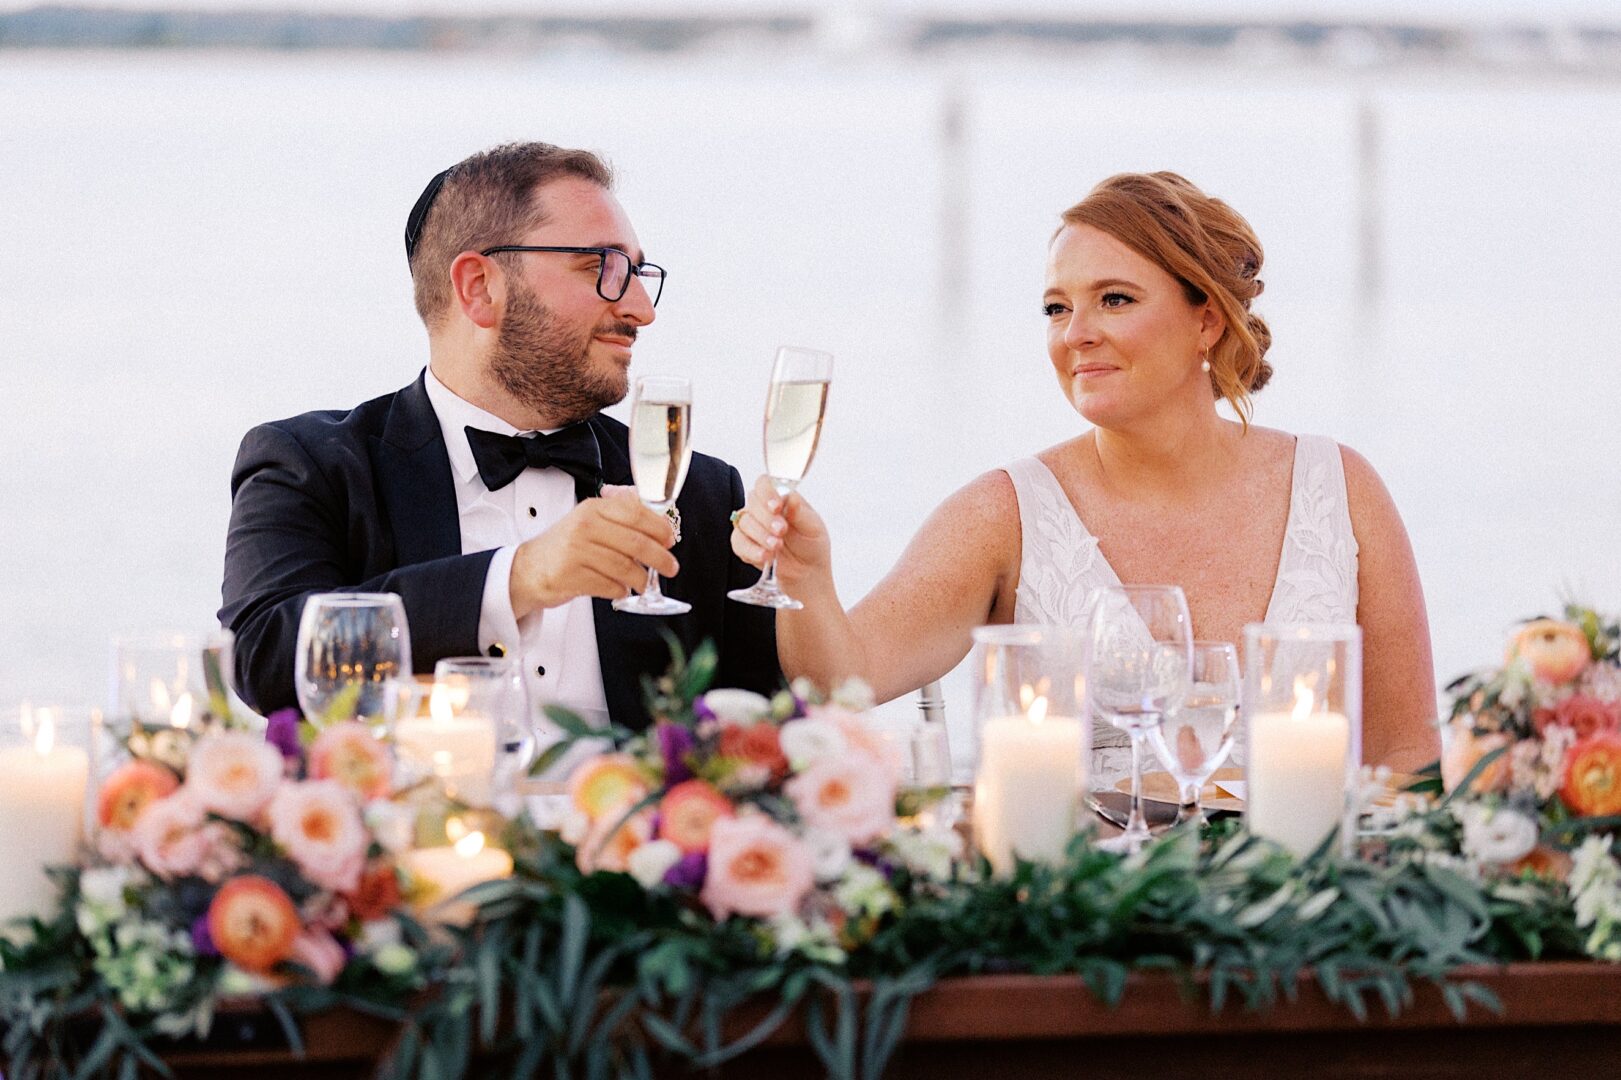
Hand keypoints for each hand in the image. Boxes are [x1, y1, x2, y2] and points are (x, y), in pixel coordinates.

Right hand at [509, 488, 678, 617]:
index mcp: (593, 508)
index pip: (635, 513)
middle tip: (670, 566)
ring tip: (642, 582)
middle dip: (660, 557)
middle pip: (635, 542)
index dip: (659, 527)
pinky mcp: (571, 576)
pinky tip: (621, 589)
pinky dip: (621, 590)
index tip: (670, 539)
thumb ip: (618, 513)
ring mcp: (576, 551)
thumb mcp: (588, 520)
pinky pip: (609, 586)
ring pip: (625, 567)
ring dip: (640, 579)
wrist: (527, 569)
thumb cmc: (563, 546)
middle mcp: (585, 526)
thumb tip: (652, 511)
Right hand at [730, 475, 831, 591]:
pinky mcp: (744, 544)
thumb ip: (801, 512)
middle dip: (766, 518)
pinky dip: (751, 550)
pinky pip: (738, 543)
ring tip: (777, 547)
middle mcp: (762, 509)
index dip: (767, 493)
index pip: (764, 484)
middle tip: (781, 531)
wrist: (807, 571)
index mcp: (779, 497)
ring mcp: (751, 526)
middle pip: (752, 502)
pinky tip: (765, 556)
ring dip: (760, 535)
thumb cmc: (811, 544)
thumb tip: (791, 497)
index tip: (777, 507)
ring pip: (744, 523)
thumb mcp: (813, 527)